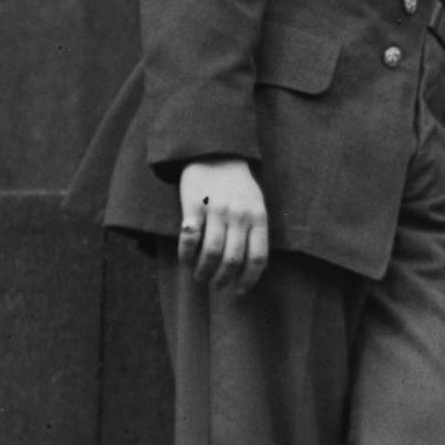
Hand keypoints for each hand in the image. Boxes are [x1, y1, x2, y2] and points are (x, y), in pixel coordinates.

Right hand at [176, 157, 269, 292]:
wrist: (216, 153)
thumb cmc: (239, 185)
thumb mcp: (257, 204)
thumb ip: (255, 231)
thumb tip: (252, 265)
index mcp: (258, 217)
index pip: (258, 257)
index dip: (250, 279)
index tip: (241, 291)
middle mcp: (239, 216)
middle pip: (233, 259)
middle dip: (224, 279)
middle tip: (217, 286)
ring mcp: (216, 211)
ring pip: (211, 252)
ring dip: (204, 271)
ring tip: (200, 277)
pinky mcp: (193, 206)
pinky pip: (190, 238)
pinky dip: (187, 255)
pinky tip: (185, 261)